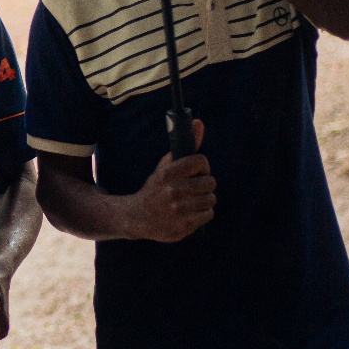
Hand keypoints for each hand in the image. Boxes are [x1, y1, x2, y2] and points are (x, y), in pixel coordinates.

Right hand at [127, 119, 215, 241]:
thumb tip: (199, 122)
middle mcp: (173, 191)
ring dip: (205, 200)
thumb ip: (186, 145)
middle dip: (205, 184)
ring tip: (192, 201)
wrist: (137, 217)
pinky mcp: (184, 226)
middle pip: (210, 182)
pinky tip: (190, 212)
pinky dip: (202, 213)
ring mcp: (179, 210)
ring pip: (211, 199)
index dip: (202, 167)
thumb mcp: (165, 166)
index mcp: (167, 174)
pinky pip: (208, 214)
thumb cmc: (156, 188)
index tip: (197, 172)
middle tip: (195, 188)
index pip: (200, 162)